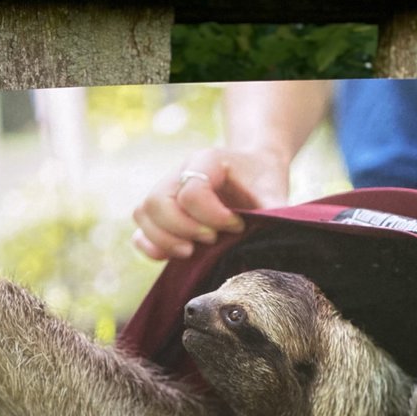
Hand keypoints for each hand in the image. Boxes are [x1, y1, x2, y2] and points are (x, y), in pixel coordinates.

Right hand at [132, 147, 291, 259]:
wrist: (251, 171)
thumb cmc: (262, 181)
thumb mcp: (274, 190)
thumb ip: (273, 209)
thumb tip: (277, 232)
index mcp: (206, 159)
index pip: (192, 189)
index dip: (212, 215)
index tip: (236, 225)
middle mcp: (178, 173)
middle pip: (157, 201)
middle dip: (182, 229)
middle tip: (210, 240)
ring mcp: (164, 191)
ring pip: (143, 214)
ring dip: (164, 239)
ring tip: (191, 251)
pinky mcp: (158, 214)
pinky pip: (139, 231)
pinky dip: (151, 247)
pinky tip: (174, 256)